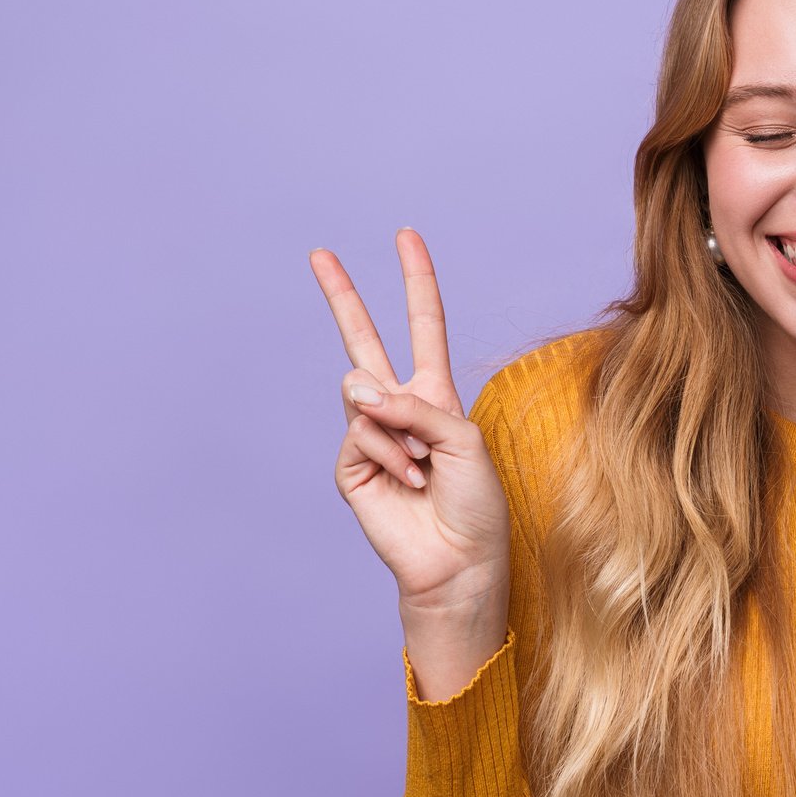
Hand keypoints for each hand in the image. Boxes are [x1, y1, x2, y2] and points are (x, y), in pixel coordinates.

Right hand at [309, 228, 511, 610]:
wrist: (459, 560)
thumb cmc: (476, 504)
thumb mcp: (463, 439)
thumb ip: (415, 405)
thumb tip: (356, 390)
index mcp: (435, 395)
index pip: (423, 327)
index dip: (417, 282)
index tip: (406, 237)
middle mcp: (400, 408)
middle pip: (364, 341)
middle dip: (342, 297)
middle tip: (319, 254)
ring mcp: (371, 436)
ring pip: (362, 393)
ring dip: (399, 429)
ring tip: (423, 468)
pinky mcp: (351, 466)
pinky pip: (361, 434)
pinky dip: (390, 455)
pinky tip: (408, 482)